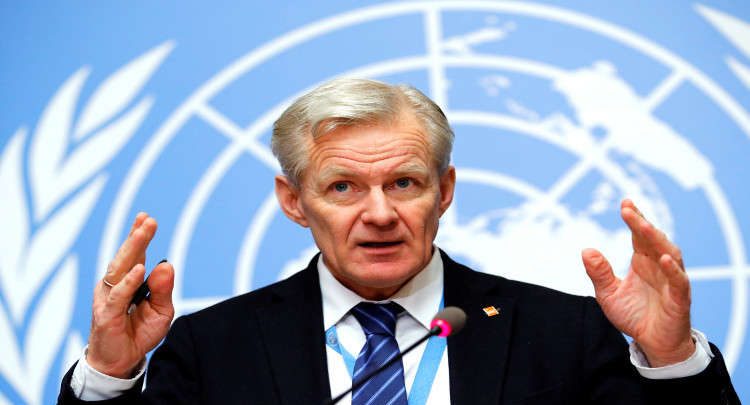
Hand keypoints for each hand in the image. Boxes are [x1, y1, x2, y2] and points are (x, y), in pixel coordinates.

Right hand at [86, 213, 174, 377]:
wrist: (122, 361)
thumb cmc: (139, 332)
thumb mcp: (161, 310)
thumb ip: (164, 288)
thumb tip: (166, 264)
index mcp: (130, 281)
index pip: (135, 254)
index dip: (139, 235)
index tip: (146, 218)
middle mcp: (116, 284)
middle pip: (127, 256)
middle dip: (137, 236)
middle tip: (148, 220)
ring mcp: (109, 297)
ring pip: (120, 269)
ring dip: (132, 249)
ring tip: (143, 232)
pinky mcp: (107, 314)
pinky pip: (119, 295)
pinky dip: (129, 282)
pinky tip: (140, 269)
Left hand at [582, 199, 693, 366]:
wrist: (652, 343)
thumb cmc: (633, 315)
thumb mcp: (608, 293)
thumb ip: (598, 272)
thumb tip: (586, 250)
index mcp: (643, 262)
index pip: (639, 235)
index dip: (635, 219)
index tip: (625, 203)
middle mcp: (659, 267)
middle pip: (653, 240)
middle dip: (641, 223)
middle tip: (628, 209)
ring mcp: (671, 281)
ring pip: (669, 254)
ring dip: (656, 239)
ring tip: (643, 226)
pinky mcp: (679, 299)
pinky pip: (678, 281)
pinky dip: (672, 270)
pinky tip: (663, 259)